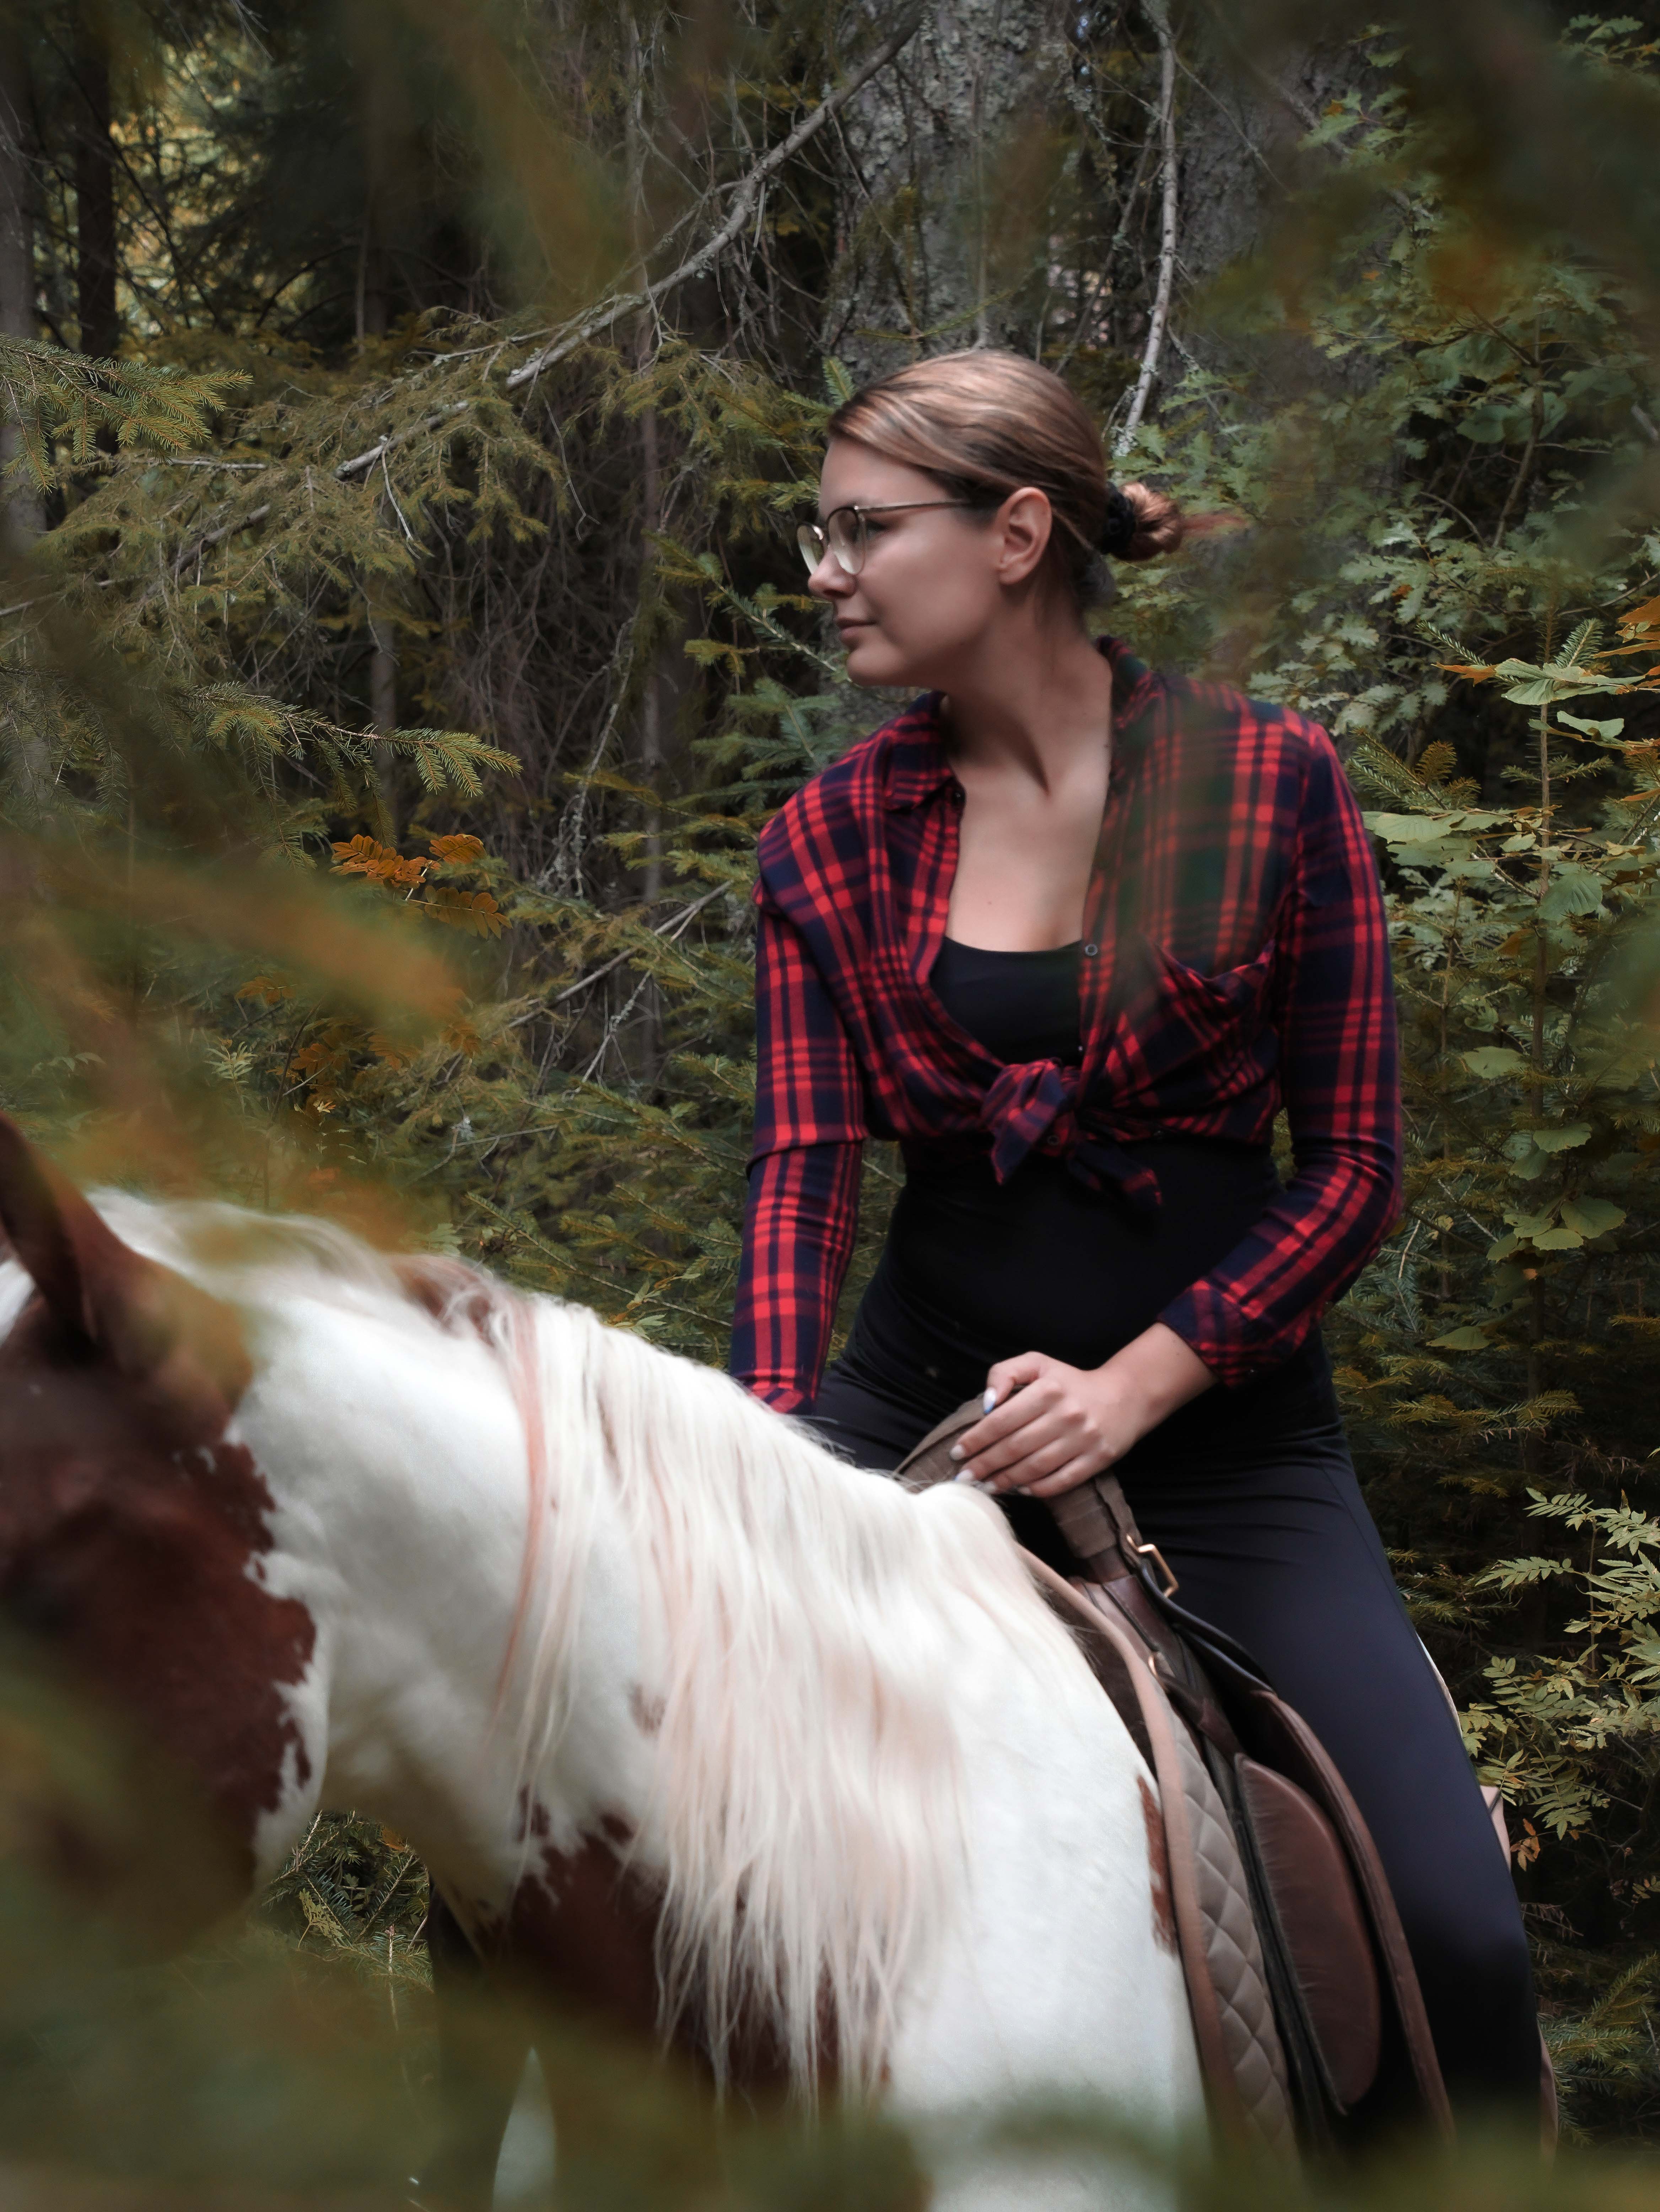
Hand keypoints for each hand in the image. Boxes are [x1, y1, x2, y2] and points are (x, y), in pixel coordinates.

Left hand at [948, 1326, 1214, 1498]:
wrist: (1124, 1396)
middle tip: (964, 1477)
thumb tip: (986, 1403)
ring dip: (1005, 1481)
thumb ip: (1005, 1373)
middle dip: (984, 1465)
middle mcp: (1066, 1414)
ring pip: (1035, 1467)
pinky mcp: (1098, 1459)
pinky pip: (1061, 1481)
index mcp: (1048, 1389)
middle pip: (1015, 1447)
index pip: (1001, 1420)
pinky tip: (1019, 1490)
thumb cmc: (1070, 1382)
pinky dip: (1037, 1489)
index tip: (957, 1452)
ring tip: (985, 1486)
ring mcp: (1084, 1439)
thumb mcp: (1037, 1364)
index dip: (976, 1439)